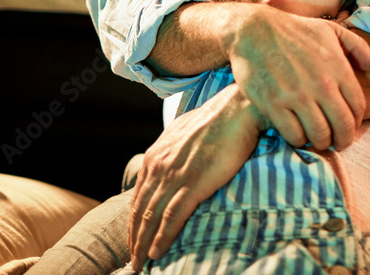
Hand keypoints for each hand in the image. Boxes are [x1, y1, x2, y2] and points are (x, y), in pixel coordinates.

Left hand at [127, 84, 265, 269]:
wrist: (237, 109)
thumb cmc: (218, 119)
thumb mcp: (184, 132)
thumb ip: (174, 151)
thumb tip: (173, 162)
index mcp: (156, 154)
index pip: (138, 195)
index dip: (134, 221)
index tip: (134, 238)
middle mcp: (158, 165)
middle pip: (140, 210)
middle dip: (134, 238)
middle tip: (132, 261)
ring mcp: (174, 175)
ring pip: (151, 217)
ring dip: (143, 244)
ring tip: (141, 264)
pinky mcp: (193, 183)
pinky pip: (172, 217)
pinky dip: (162, 238)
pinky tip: (157, 253)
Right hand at [225, 6, 369, 150]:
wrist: (254, 31)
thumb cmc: (294, 30)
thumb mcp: (331, 31)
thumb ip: (359, 48)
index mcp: (337, 67)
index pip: (358, 107)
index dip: (356, 122)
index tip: (350, 126)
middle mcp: (320, 84)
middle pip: (342, 126)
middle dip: (343, 140)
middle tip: (337, 143)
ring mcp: (296, 95)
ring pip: (319, 135)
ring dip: (321, 143)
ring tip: (318, 140)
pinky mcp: (274, 104)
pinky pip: (293, 134)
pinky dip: (298, 140)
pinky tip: (297, 134)